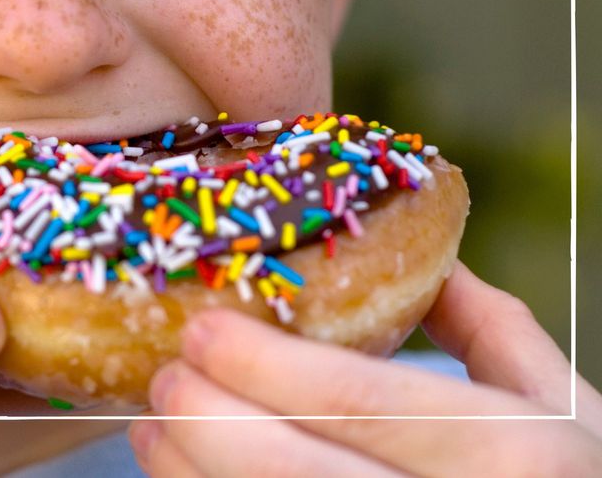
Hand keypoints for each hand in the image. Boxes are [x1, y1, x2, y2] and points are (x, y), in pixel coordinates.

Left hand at [129, 261, 601, 475]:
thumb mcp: (567, 411)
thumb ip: (492, 331)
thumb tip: (421, 257)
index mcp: (510, 454)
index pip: (357, 400)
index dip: (263, 366)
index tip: (200, 328)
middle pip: (294, 469)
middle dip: (208, 421)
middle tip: (162, 378)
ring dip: (195, 477)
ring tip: (152, 431)